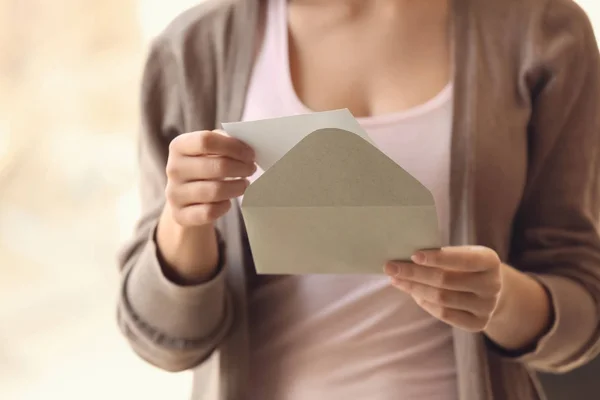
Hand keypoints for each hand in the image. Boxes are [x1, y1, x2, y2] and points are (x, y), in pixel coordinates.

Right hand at [156, 130, 254, 282]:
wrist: (184, 206)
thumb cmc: (205, 173)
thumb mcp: (209, 156)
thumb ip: (225, 146)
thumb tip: (252, 143)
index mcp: (179, 147)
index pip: (206, 139)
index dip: (233, 146)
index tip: (252, 153)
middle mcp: (172, 170)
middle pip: (214, 165)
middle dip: (240, 168)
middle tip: (253, 170)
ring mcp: (173, 195)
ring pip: (214, 190)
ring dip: (236, 187)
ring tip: (245, 185)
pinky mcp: (180, 217)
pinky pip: (209, 213)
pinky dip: (224, 207)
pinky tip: (229, 204)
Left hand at [384, 246, 501, 331]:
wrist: (488, 288)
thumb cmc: (465, 265)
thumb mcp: (460, 253)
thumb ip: (440, 254)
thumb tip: (405, 258)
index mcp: (490, 261)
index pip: (462, 259)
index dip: (437, 258)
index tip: (413, 255)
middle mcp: (492, 285)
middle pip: (446, 280)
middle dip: (414, 273)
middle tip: (390, 267)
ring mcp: (487, 307)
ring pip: (442, 299)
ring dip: (414, 288)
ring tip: (396, 279)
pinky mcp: (478, 323)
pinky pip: (445, 315)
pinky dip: (425, 303)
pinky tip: (413, 293)